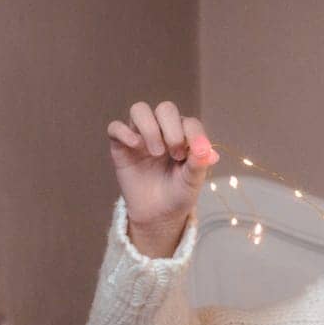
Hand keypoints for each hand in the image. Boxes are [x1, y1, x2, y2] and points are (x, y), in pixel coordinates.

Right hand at [106, 100, 220, 251]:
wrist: (158, 215)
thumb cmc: (178, 194)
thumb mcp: (193, 181)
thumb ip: (199, 163)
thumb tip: (208, 150)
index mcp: (184, 135)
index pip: (189, 122)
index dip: (193, 134)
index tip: (195, 154)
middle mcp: (162, 130)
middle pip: (165, 109)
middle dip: (172, 128)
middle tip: (176, 154)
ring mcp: (140, 136)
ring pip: (139, 110)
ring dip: (150, 127)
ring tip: (156, 152)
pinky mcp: (121, 146)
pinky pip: (115, 127)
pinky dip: (124, 132)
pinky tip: (135, 145)